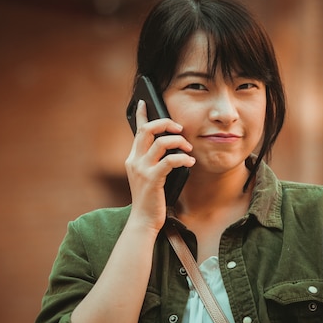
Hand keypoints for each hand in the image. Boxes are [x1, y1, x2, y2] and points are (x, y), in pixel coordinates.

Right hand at [125, 100, 194, 229]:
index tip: (144, 102)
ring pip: (160, 142)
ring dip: (178, 141)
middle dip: (165, 123)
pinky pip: (169, 161)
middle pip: (147, 130)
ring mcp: (142, 170)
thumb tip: (171, 145)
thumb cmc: (150, 198)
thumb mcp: (149, 175)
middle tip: (180, 128)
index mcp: (133, 158)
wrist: (143, 220)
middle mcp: (134, 161)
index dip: (141, 114)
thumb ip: (154, 161)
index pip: (136, 131)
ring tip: (188, 148)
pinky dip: (182, 158)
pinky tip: (190, 162)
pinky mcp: (152, 179)